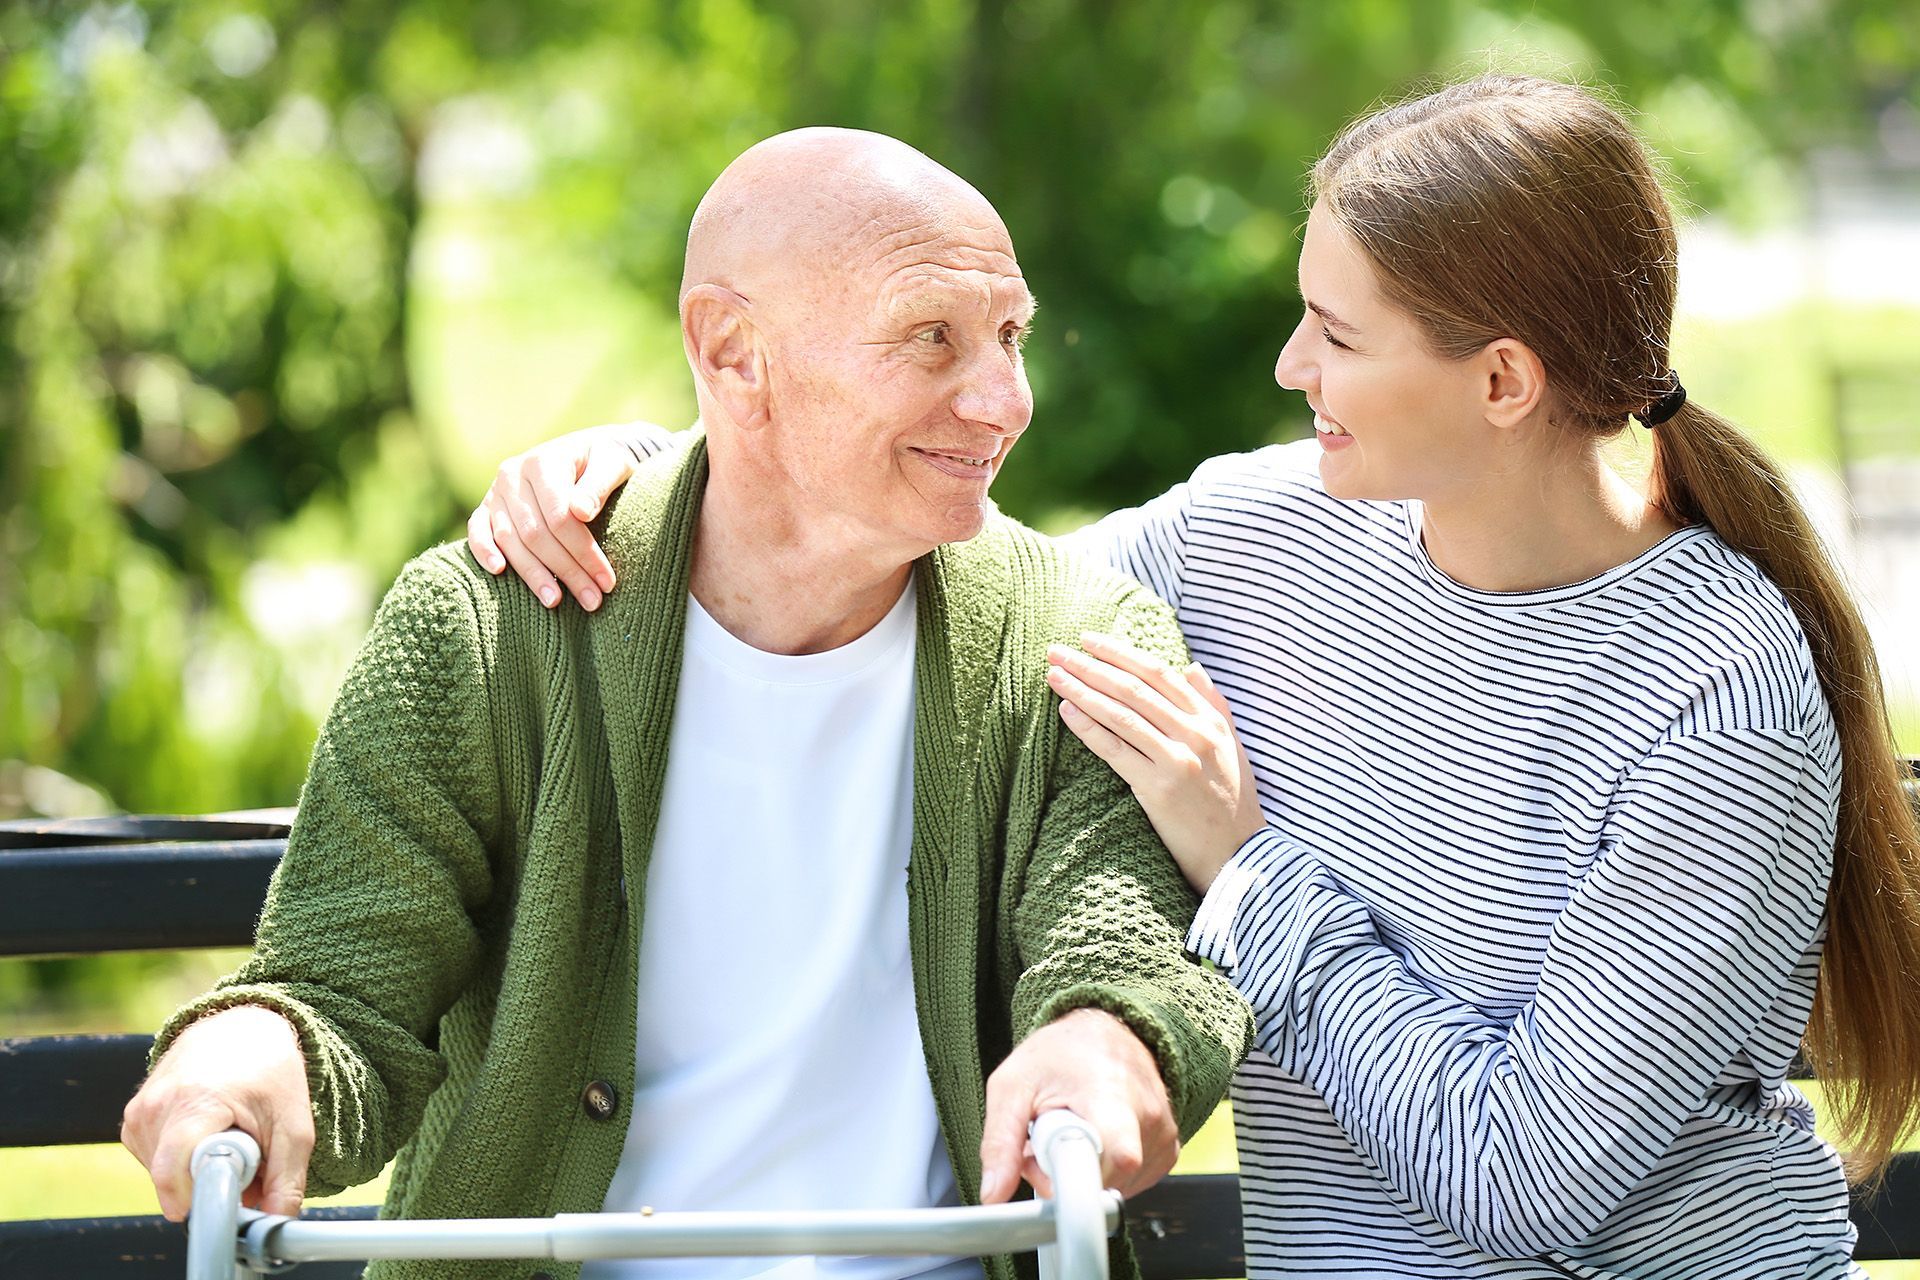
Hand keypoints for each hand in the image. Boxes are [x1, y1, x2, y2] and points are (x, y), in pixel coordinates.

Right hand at [121, 1005, 313, 1221]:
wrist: (241, 1027)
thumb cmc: (270, 1073)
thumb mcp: (294, 1125)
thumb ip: (287, 1180)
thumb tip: (273, 1225)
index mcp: (194, 1102)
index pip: (174, 1171)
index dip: (199, 1199)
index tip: (223, 1205)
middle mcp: (155, 1107)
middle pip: (176, 1177)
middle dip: (213, 1180)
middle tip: (246, 1154)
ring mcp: (138, 1113)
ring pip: (167, 1173)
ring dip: (199, 1167)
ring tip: (226, 1132)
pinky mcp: (131, 1120)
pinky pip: (157, 1161)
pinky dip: (185, 1156)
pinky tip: (205, 1130)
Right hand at [465, 424, 644, 610]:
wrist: (585, 452)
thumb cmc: (604, 461)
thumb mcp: (613, 464)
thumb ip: (598, 486)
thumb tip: (581, 511)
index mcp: (543, 462)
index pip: (559, 517)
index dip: (583, 552)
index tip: (607, 581)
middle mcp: (513, 474)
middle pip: (536, 534)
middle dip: (566, 571)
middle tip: (592, 600)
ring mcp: (496, 491)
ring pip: (509, 539)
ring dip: (533, 574)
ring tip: (556, 602)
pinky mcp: (487, 506)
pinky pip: (477, 530)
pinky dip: (483, 552)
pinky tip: (499, 572)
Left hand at [977, 1007, 1177, 1202]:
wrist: (1108, 1031)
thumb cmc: (1061, 1054)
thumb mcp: (1012, 1086)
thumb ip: (1000, 1143)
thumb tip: (993, 1195)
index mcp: (1110, 1096)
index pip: (1115, 1158)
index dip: (1079, 1184)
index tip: (1053, 1187)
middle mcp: (1145, 1116)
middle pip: (1104, 1182)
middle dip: (1066, 1177)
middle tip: (1046, 1144)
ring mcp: (1163, 1136)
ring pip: (1113, 1187)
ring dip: (1083, 1174)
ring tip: (1072, 1134)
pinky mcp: (1169, 1151)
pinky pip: (1130, 1184)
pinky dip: (1103, 1173)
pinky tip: (1095, 1141)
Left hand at [1045, 632, 1263, 892]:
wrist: (1239, 855)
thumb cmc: (1232, 802)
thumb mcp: (1232, 746)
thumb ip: (1214, 704)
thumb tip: (1192, 666)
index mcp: (1211, 720)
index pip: (1159, 673)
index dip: (1120, 652)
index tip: (1089, 640)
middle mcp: (1195, 734)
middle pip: (1133, 688)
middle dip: (1091, 665)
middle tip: (1056, 651)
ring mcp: (1177, 760)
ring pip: (1121, 714)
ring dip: (1082, 690)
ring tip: (1054, 675)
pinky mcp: (1158, 789)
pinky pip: (1115, 750)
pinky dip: (1088, 728)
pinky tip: (1066, 710)